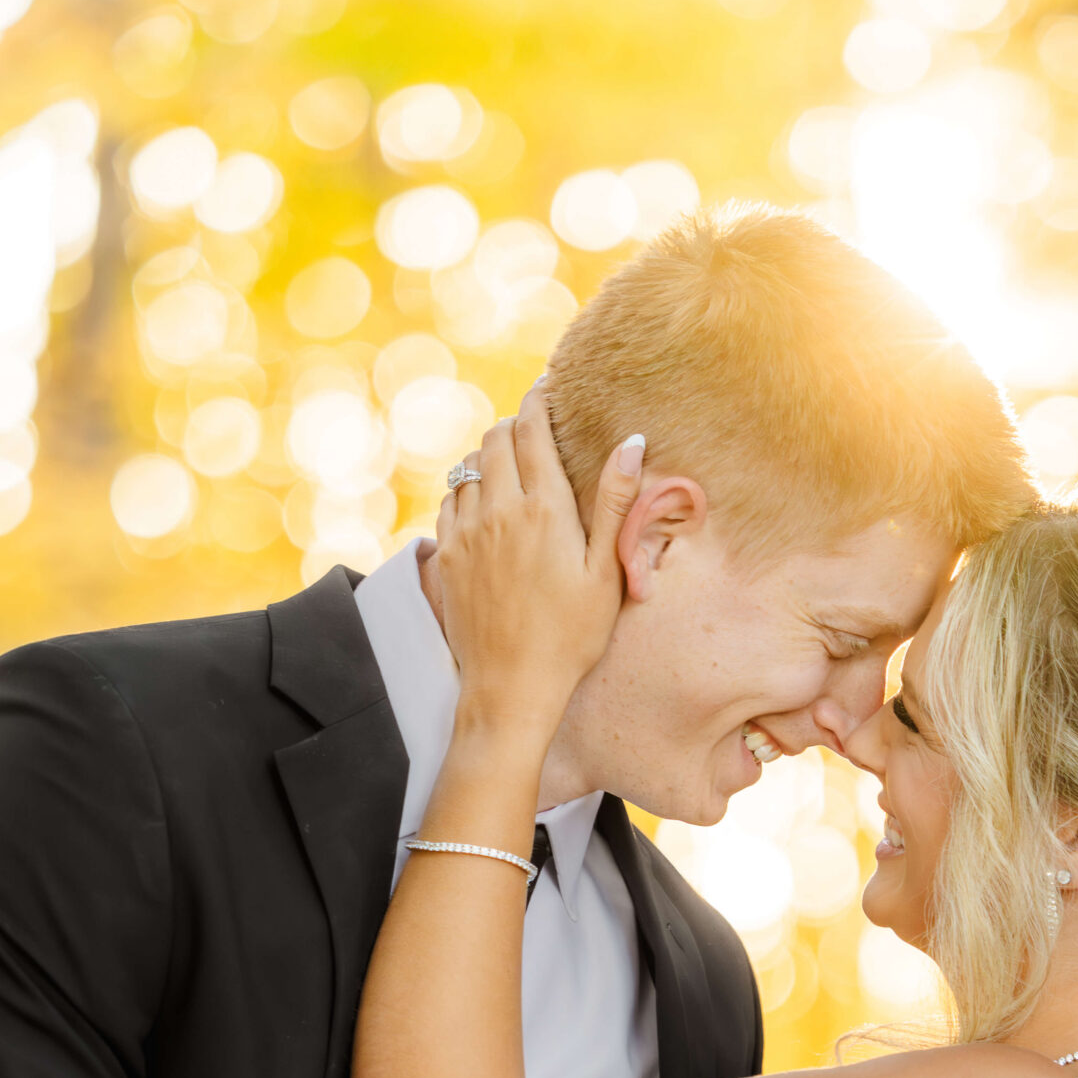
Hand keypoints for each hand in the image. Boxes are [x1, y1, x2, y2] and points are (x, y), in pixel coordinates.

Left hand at [433, 385, 644, 743]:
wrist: (510, 689)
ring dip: (489, 454)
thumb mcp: (605, 574)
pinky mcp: (447, 556)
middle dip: (514, 423)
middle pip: (496, 438)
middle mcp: (499, 511)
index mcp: (544, 510)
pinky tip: (484, 501)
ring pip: (470, 466)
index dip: (540, 401)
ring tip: (510, 462)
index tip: (549, 388)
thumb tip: (631, 443)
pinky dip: (467, 488)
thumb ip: (616, 504)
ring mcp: (466, 532)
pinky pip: (451, 500)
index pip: (533, 430)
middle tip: (533, 426)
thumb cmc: (570, 639)